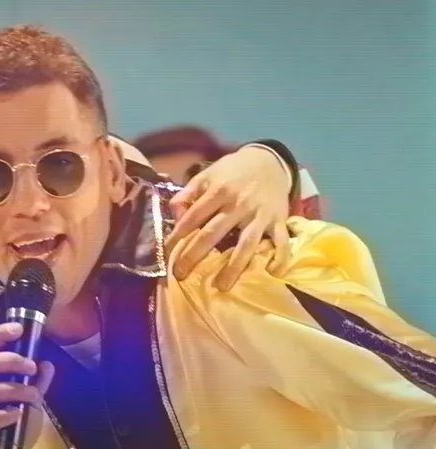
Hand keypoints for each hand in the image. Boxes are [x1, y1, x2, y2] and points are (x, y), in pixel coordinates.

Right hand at [0, 322, 56, 448]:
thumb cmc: (15, 427)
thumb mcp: (32, 405)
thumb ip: (38, 385)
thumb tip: (47, 363)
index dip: (1, 336)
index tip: (18, 329)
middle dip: (10, 361)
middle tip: (31, 367)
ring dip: (13, 390)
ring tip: (34, 395)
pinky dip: (2, 415)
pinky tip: (17, 415)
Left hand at [166, 145, 291, 289]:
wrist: (269, 161)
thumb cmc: (232, 171)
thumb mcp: (207, 174)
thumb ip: (188, 193)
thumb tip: (175, 215)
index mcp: (218, 191)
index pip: (193, 217)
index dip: (178, 235)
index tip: (166, 252)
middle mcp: (238, 204)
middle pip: (213, 234)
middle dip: (195, 256)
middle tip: (180, 275)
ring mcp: (260, 214)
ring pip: (246, 244)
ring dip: (234, 267)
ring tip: (221, 287)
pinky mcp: (279, 220)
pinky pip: (281, 242)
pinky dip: (280, 257)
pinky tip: (271, 272)